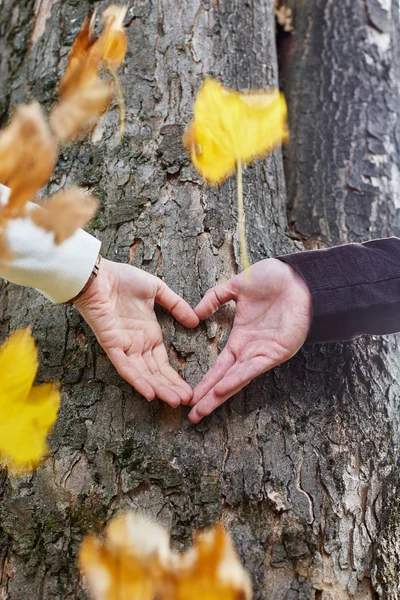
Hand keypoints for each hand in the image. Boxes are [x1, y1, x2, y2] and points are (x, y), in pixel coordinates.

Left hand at [74, 258, 198, 406]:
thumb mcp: (157, 290)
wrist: (99, 274)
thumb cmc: (123, 279)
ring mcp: (124, 346)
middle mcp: (137, 344)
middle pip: (155, 373)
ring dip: (158, 388)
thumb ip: (175, 305)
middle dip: (171, 388)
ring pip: (143, 374)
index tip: (190, 390)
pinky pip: (124, 366)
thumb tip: (195, 320)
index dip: (175, 377)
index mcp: (148, 335)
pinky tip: (149, 393)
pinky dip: (136, 380)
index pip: (163, 363)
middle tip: (188, 402)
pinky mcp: (111, 344)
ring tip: (174, 401)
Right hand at [188, 259, 311, 422]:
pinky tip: (222, 389)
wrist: (299, 276)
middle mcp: (250, 350)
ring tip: (201, 410)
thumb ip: (215, 298)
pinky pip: (252, 369)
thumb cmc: (274, 279)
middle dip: (208, 398)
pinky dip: (237, 379)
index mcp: (241, 338)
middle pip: (224, 379)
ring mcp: (262, 353)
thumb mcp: (237, 286)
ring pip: (236, 379)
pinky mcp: (276, 352)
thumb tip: (196, 313)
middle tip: (191, 415)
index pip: (219, 366)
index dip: (205, 381)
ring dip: (219, 396)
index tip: (190, 395)